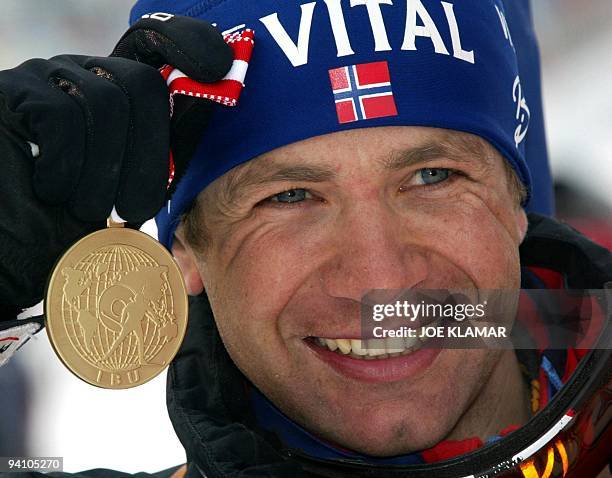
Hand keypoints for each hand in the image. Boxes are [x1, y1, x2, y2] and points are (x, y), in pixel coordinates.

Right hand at [0, 15, 231, 311]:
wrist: (14, 250)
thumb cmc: (74, 221)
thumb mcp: (129, 187)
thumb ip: (163, 153)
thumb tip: (212, 111)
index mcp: (115, 92)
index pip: (153, 42)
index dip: (187, 42)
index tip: (217, 66)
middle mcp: (82, 74)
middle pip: (142, 84)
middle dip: (148, 156)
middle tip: (134, 207)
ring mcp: (44, 79)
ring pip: (104, 103)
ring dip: (104, 172)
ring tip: (85, 207)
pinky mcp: (10, 95)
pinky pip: (61, 117)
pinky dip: (66, 166)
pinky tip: (52, 190)